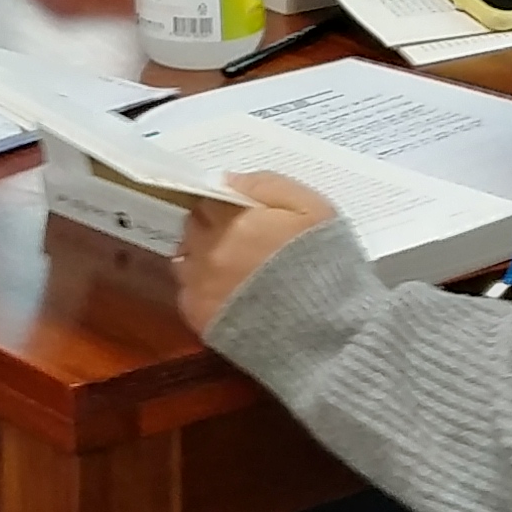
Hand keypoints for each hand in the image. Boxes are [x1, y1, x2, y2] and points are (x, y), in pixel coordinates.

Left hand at [175, 172, 339, 333]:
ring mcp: (200, 286)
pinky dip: (202, 291)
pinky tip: (229, 297)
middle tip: (239, 242)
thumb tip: (229, 179)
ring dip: (203, 259)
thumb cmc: (325, 264)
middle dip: (211, 229)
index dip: (225, 207)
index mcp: (233, 220)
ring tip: (233, 272)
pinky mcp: (200, 318)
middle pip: (193, 229)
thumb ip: (266, 186)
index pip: (208, 200)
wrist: (326, 331)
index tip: (241, 217)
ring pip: (185, 260)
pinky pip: (187, 294)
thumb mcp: (312, 209)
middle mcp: (209, 250)